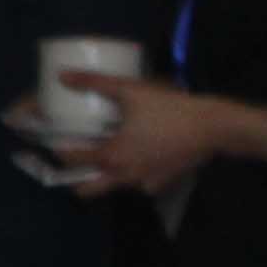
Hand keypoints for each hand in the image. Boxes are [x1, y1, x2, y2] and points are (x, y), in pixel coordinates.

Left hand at [22, 75, 242, 196]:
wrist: (214, 127)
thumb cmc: (169, 109)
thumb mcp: (130, 91)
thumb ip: (94, 83)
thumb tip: (63, 77)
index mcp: (110, 156)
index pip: (70, 160)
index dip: (56, 149)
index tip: (51, 139)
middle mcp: (123, 176)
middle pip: (86, 189)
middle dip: (73, 178)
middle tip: (72, 159)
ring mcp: (144, 184)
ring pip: (113, 188)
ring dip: (102, 177)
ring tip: (101, 156)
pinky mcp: (163, 183)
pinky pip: (139, 185)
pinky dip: (131, 176)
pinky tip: (134, 157)